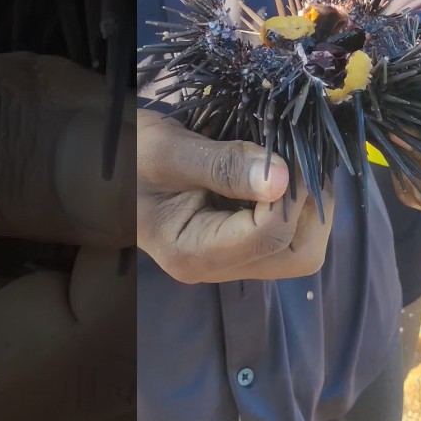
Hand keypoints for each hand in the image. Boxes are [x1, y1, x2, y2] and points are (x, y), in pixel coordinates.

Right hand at [136, 110, 335, 282]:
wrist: (108, 171)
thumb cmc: (129, 159)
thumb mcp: (168, 152)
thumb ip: (223, 165)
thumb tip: (282, 177)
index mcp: (195, 254)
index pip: (269, 237)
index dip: (291, 194)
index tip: (286, 154)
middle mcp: (219, 268)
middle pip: (298, 256)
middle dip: (311, 208)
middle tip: (301, 163)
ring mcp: (234, 259)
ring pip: (302, 249)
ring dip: (310, 206)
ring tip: (296, 165)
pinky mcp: (243, 243)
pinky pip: (291, 235)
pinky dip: (301, 204)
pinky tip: (288, 173)